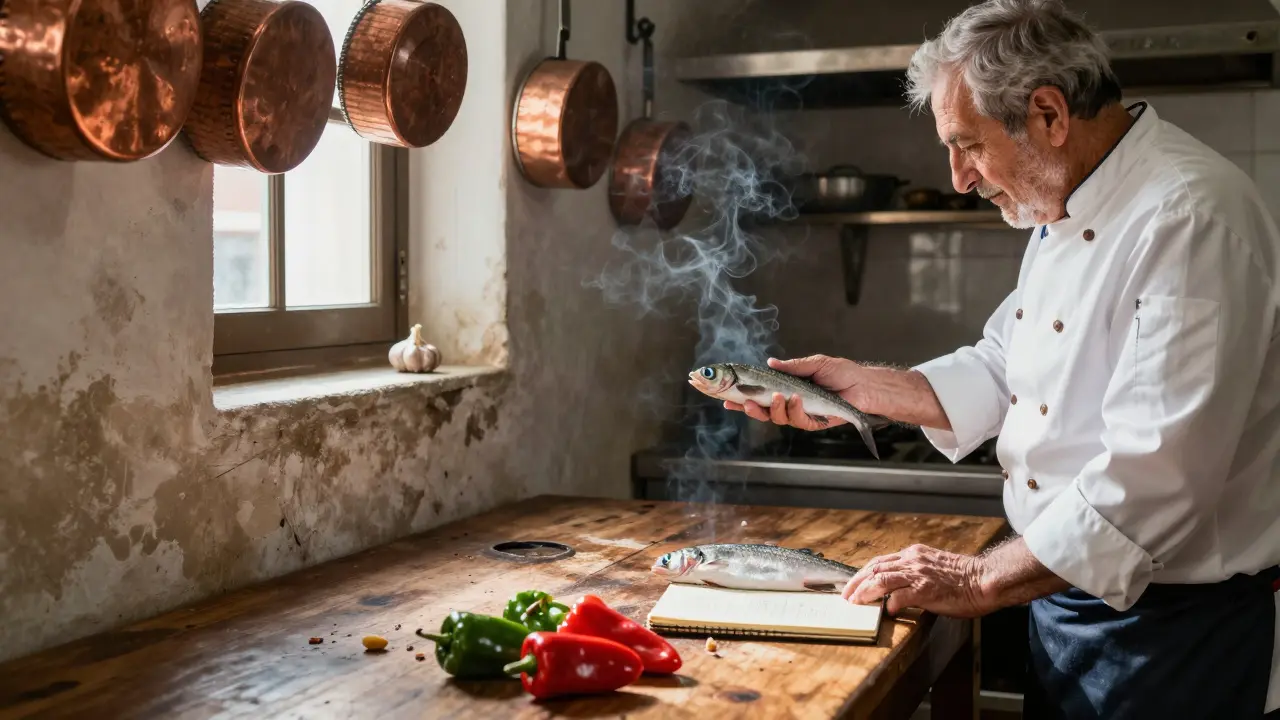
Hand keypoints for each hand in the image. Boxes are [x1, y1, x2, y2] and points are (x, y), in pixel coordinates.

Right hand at [723, 355, 868, 430]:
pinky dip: (795, 410)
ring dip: (774, 409)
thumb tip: (770, 362)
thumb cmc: (841, 373)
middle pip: (762, 411)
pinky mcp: (813, 422)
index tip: (727, 400)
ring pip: (778, 418)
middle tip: (747, 403)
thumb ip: (792, 366)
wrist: (864, 385)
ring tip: (778, 397)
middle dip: (750, 409)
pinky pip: (798, 421)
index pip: (759, 394)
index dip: (742, 398)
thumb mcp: (814, 363)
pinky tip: (795, 399)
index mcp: (786, 388)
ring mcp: (800, 414)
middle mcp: (790, 403)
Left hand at [841, 544, 989, 617]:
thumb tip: (898, 586)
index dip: (863, 573)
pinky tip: (888, 612)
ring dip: (865, 592)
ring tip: (856, 603)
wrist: (983, 580)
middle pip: (874, 568)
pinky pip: (899, 596)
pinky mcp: (924, 590)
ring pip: (880, 579)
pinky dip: (890, 604)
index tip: (853, 583)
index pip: (880, 561)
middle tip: (846, 595)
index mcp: (913, 554)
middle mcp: (912, 560)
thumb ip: (915, 572)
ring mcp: (918, 574)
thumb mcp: (933, 567)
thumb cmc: (963, 578)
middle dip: (857, 582)